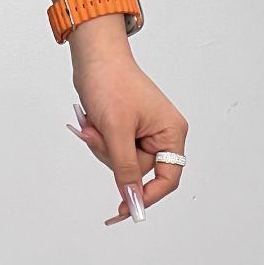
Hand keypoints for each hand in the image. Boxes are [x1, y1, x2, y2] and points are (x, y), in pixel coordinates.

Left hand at [66, 51, 187, 225]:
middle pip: (138, 171)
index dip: (147, 195)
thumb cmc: (110, 82)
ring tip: (94, 123)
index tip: (126, 208)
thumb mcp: (117, 130)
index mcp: (171, 132)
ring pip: (121, 161)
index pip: (167, 178)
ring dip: (102, 146)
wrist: (93, 55)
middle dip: (112, 156)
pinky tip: (92, 122)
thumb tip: (132, 200)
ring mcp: (142, 130)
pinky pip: (112, 149)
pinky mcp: (125, 127)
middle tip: (98, 134)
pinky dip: (99, 139)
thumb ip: (126, 168)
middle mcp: (161, 133)